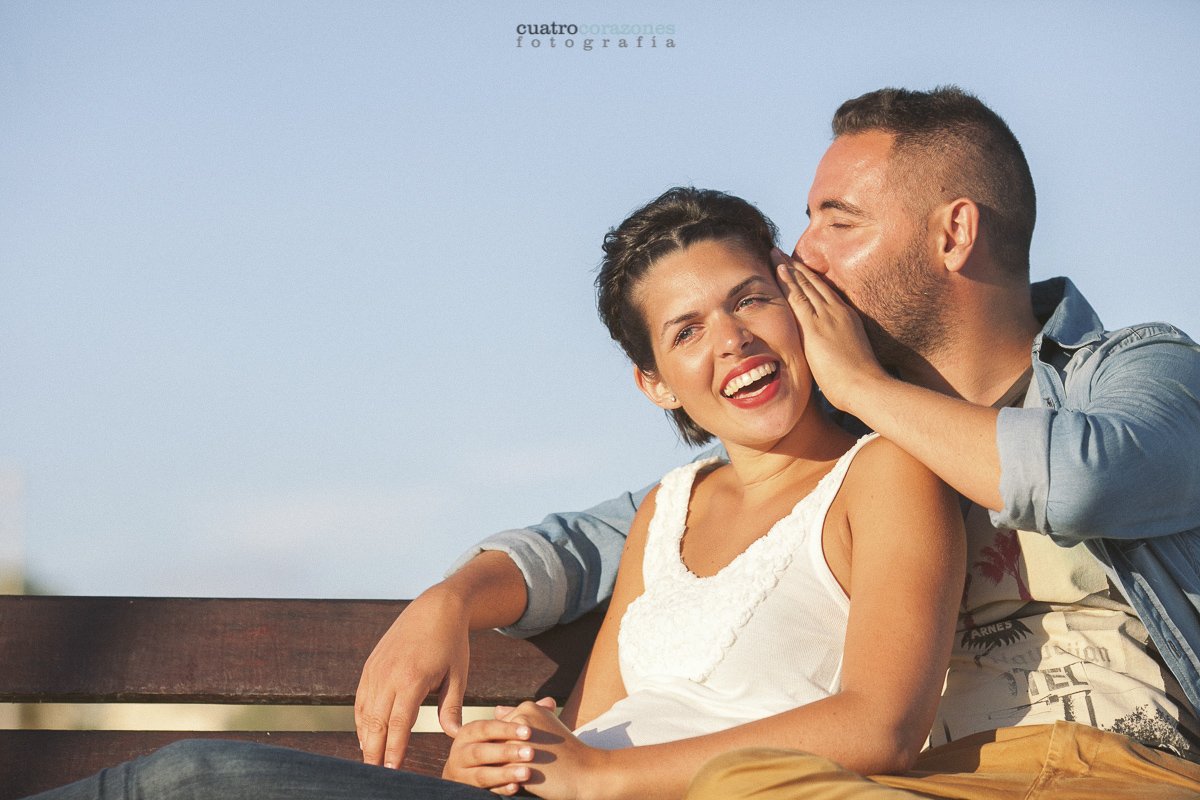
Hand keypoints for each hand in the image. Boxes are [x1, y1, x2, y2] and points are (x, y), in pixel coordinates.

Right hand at [354, 587, 470, 767]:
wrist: (434, 608)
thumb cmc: (451, 642)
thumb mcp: (458, 674)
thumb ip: (452, 707)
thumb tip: (454, 737)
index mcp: (412, 678)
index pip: (400, 723)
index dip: (394, 750)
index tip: (393, 771)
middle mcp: (388, 675)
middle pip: (376, 723)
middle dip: (375, 752)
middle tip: (376, 777)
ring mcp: (375, 670)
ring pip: (364, 713)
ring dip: (365, 740)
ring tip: (370, 763)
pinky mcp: (370, 667)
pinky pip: (360, 700)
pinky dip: (361, 721)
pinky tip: (367, 738)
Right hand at [442, 718, 535, 795]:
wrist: (474, 773)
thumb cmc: (497, 744)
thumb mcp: (505, 730)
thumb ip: (525, 717)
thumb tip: (549, 703)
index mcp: (469, 733)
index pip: (486, 728)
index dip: (506, 729)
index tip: (529, 732)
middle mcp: (460, 753)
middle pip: (481, 752)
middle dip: (506, 752)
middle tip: (531, 752)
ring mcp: (462, 774)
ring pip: (482, 775)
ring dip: (505, 773)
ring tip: (527, 772)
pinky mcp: (468, 791)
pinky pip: (484, 792)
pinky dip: (501, 790)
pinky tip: (517, 788)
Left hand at [500, 700, 608, 799]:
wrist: (586, 772)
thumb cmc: (565, 750)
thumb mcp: (545, 724)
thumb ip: (519, 716)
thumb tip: (497, 710)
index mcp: (527, 708)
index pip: (500, 726)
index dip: (509, 743)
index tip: (527, 752)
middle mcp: (520, 722)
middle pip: (494, 741)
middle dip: (502, 755)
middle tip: (524, 765)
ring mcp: (517, 744)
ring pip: (494, 758)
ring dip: (499, 769)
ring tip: (518, 776)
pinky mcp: (516, 767)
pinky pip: (498, 776)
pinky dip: (502, 782)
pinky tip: (515, 785)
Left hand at [773, 249, 888, 412]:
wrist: (867, 387)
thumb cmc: (860, 383)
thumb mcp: (851, 359)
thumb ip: (838, 351)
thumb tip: (830, 357)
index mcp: (847, 319)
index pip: (824, 293)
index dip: (809, 279)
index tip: (796, 268)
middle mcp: (838, 312)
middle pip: (814, 283)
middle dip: (796, 267)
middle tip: (781, 253)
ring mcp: (827, 317)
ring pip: (805, 285)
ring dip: (788, 268)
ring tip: (775, 254)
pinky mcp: (816, 326)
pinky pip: (798, 298)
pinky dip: (787, 282)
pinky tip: (778, 269)